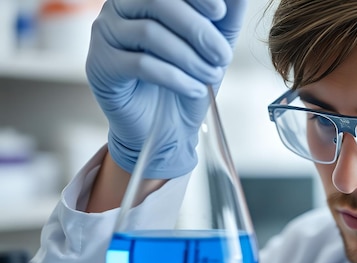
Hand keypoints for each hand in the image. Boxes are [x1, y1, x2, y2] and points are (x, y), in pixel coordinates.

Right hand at [86, 0, 247, 178]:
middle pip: (155, 1)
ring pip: (148, 33)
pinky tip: (195, 89)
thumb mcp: (214, 45)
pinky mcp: (101, 66)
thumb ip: (224, 16)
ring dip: (189, 57)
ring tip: (211, 76)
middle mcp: (118, 8)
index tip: (220, 12)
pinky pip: (140, 64)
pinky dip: (175, 78)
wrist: (168, 125)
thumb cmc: (189, 77)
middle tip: (223, 55)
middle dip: (196, 28)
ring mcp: (105, 35)